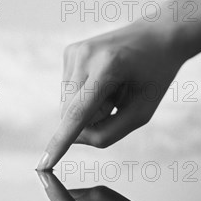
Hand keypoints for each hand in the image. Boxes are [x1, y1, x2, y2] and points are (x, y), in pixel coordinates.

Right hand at [37, 17, 184, 169]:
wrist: (157, 36)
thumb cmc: (155, 75)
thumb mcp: (143, 111)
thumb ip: (110, 132)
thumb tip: (74, 138)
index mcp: (108, 67)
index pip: (78, 112)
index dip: (60, 141)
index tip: (43, 164)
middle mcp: (84, 56)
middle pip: (70, 114)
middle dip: (90, 120)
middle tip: (118, 102)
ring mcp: (74, 51)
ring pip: (66, 105)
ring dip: (88, 107)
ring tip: (113, 87)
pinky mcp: (69, 52)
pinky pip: (67, 91)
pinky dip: (84, 95)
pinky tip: (103, 80)